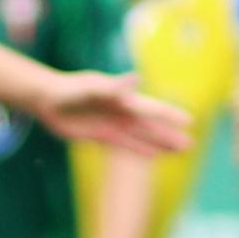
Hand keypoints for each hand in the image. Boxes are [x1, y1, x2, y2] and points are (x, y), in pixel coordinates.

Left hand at [36, 70, 189, 155]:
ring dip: (159, 144)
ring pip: (141, 137)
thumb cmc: (68, 89)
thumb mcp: (88, 87)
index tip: (190, 121)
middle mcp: (121, 112)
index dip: (169, 115)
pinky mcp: (101, 135)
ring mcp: (113, 124)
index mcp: (122, 99)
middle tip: (191, 145)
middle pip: (150, 126)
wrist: (47, 99)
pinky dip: (139, 151)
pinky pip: (124, 145)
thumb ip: (111, 86)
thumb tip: (135, 79)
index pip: (151, 108)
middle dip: (170, 135)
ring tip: (179, 151)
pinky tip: (154, 157)